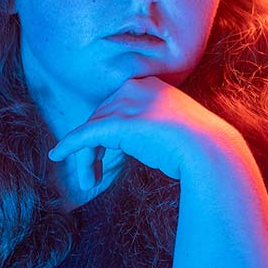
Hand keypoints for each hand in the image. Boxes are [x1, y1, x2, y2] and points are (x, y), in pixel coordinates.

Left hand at [48, 77, 249, 189]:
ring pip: (93, 129)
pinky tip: (58, 156)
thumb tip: (132, 143)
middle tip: (94, 175)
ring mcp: (127, 103)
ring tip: (88, 182)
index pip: (118, 107)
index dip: (109, 134)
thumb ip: (152, 127)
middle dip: (96, 148)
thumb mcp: (174, 127)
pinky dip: (69, 146)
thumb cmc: (199, 144)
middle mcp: (136, 88)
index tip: (108, 157)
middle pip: (102, 117)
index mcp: (151, 85)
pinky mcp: (118, 123)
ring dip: (86, 158)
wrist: (209, 149)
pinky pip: (84, 135)